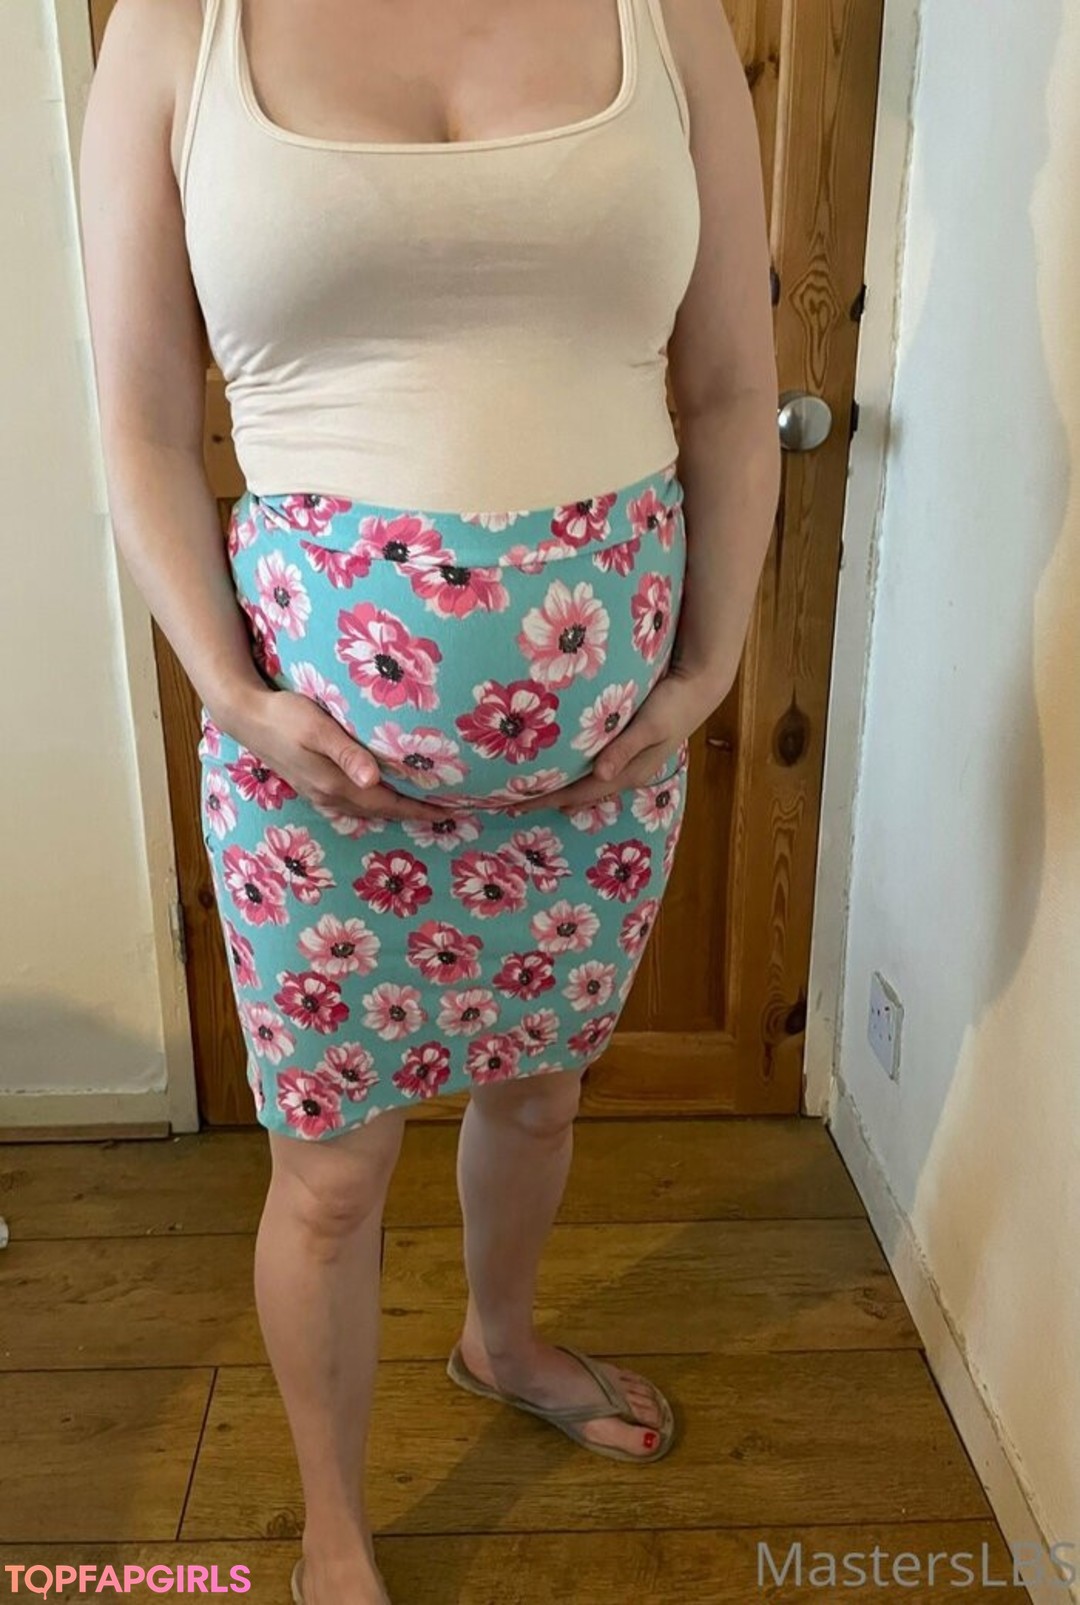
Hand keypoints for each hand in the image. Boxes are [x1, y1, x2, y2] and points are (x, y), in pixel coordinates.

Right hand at [217, 686, 453, 822]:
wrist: (246, 717)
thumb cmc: (285, 715)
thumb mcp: (318, 728)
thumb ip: (347, 753)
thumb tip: (375, 779)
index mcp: (337, 784)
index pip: (389, 803)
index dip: (421, 810)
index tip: (452, 813)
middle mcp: (330, 795)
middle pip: (382, 811)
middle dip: (414, 814)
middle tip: (447, 814)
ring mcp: (319, 794)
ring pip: (367, 810)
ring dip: (395, 812)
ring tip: (422, 809)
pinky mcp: (312, 785)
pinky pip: (353, 805)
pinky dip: (374, 806)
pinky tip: (380, 798)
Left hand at [513, 664, 731, 815]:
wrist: (699, 687)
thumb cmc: (673, 702)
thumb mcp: (650, 724)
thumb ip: (625, 747)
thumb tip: (600, 774)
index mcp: (629, 771)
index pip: (579, 791)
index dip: (548, 798)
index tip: (517, 803)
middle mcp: (627, 773)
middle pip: (581, 794)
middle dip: (550, 799)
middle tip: (515, 804)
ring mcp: (630, 763)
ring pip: (589, 786)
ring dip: (563, 791)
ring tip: (536, 797)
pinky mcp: (630, 750)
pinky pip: (597, 772)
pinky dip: (578, 777)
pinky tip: (567, 774)